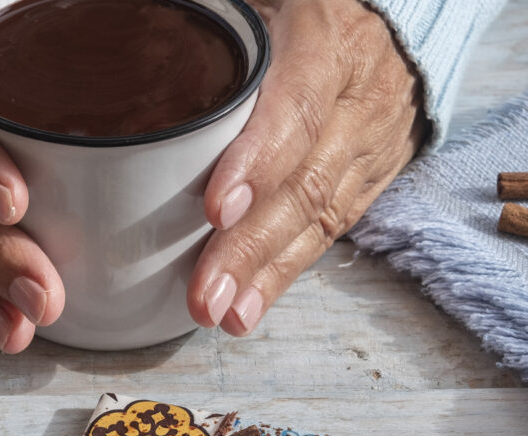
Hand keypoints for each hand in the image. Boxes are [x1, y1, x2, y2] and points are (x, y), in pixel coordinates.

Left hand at [188, 0, 426, 334]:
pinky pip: (327, 232)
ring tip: (223, 314)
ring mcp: (369, 147)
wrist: (395, 25)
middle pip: (306, 183)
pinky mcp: (369, 180)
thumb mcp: (264, 3)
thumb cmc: (304, 11)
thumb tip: (132, 31)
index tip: (216, 210)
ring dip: (266, 273)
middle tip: (205, 294)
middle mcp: (357, 101)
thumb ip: (212, 22)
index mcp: (327, 44)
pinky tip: (248, 308)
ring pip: (319, 218)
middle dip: (251, 246)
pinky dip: (284, 274)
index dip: (259, 162)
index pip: (296, 110)